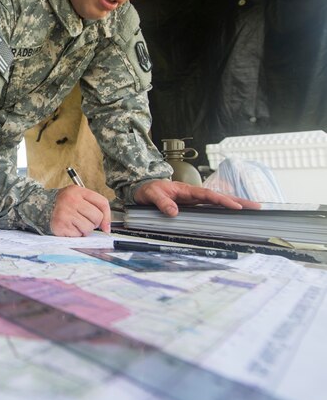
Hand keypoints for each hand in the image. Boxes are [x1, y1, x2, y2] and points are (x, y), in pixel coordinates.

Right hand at [50, 185, 111, 235]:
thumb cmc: (65, 205)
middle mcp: (71, 200)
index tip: (105, 225)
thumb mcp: (79, 199)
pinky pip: (78, 234)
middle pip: (97, 217)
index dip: (107, 216)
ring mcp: (65, 212)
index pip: (102, 203)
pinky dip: (75, 234)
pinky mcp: (61, 225)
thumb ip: (95, 209)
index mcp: (77, 191)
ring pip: (88, 227)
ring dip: (84, 230)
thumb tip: (106, 228)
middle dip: (93, 223)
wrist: (43, 209)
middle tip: (84, 221)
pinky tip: (69, 227)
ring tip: (75, 224)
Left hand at [133, 179, 260, 215]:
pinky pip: (211, 206)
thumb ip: (162, 202)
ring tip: (253, 208)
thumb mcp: (152, 195)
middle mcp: (193, 194)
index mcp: (186, 190)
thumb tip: (174, 212)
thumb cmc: (148, 189)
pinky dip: (223, 207)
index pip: (208, 195)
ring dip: (234, 204)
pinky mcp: (192, 204)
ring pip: (218, 201)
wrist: (143, 186)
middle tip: (257, 206)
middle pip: (219, 196)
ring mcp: (194, 199)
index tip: (236, 206)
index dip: (222, 200)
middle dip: (238, 200)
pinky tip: (233, 212)